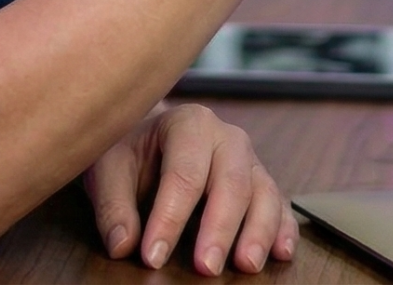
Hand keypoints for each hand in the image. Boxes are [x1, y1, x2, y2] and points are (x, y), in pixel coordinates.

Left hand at [85, 103, 295, 274]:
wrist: (150, 136)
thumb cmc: (130, 152)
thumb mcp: (108, 169)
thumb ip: (113, 206)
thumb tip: (122, 245)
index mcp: (189, 124)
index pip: (183, 174)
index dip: (170, 218)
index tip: (153, 256)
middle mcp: (227, 138)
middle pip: (232, 183)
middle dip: (220, 228)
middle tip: (206, 267)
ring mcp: (250, 161)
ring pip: (264, 193)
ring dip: (259, 231)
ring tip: (247, 265)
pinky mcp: (261, 184)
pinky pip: (280, 205)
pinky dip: (284, 229)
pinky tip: (281, 253)